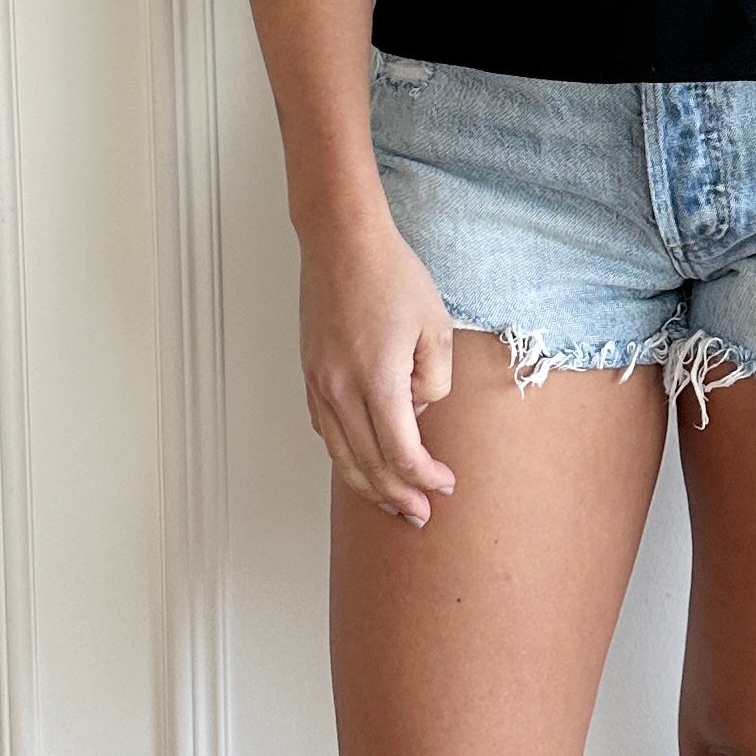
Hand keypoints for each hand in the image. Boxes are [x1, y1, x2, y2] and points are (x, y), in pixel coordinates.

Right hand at [298, 215, 459, 527]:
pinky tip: (362, 463)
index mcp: (376, 379)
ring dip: (367, 485)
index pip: (401, 453)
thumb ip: (434, 381)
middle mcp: (339, 389)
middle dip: (397, 495)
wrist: (342, 240)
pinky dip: (345, 456)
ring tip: (392, 502)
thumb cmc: (392, 275)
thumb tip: (416, 413)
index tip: (444, 485)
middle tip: (420, 515)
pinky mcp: (310, 373)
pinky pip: (326, 431)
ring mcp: (319, 383)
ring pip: (340, 455)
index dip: (424, 477)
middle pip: (367, 465)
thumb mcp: (436, 328)